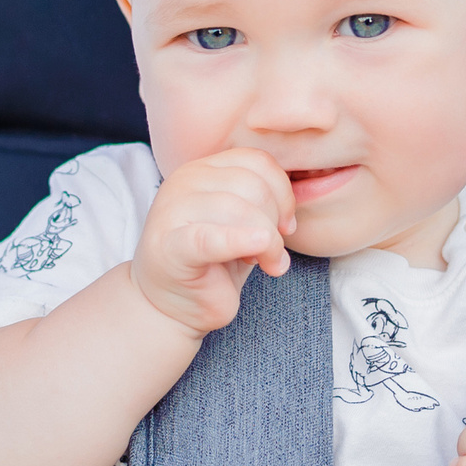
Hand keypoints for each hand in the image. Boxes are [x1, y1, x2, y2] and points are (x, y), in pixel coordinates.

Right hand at [130, 148, 295, 336]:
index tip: (286, 225)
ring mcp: (172, 211)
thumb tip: (295, 202)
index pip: (256, 161)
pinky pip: (211, 238)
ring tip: (267, 264)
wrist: (172, 304)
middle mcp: (184, 182)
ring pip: (239, 209)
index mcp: (203, 169)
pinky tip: (255, 257)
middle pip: (253, 184)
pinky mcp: (170, 247)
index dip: (282, 193)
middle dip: (275, 220)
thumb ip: (262, 200)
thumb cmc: (212, 262)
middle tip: (273, 252)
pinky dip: (240, 243)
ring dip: (267, 243)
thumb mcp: (242, 223)